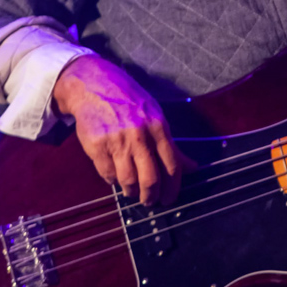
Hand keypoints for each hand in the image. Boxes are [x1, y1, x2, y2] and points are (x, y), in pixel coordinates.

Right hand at [51, 54, 192, 205]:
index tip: (169, 199)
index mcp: (158, 127)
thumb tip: (192, 167)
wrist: (93, 85)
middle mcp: (139, 135)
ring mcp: (116, 141)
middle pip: (150, 179)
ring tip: (132, 191)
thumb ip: (172, 144)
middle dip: (151, 197)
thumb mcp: (155, 115)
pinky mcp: (96, 147)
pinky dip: (113, 180)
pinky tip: (116, 176)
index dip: (172, 188)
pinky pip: (108, 174)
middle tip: (150, 201)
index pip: (172, 166)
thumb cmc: (128, 101)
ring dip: (132, 192)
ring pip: (128, 181)